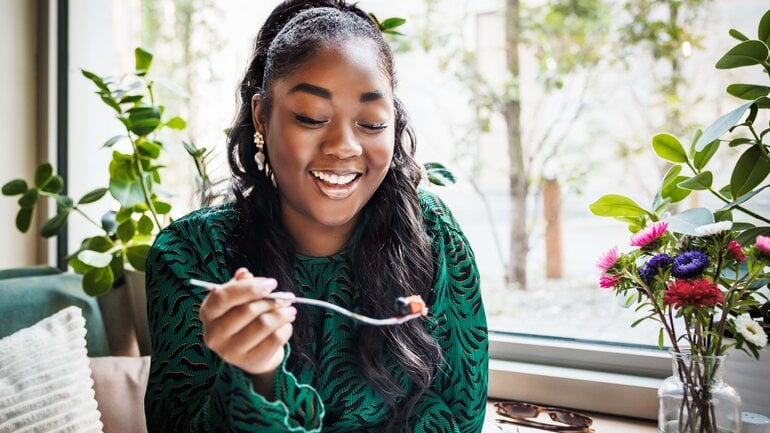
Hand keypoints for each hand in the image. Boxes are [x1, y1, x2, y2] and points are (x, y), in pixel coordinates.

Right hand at [199, 268, 296, 382]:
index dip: (249, 288)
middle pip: (247, 310)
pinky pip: (275, 339)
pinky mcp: (249, 361)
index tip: (272, 284)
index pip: (223, 297)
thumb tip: (244, 274)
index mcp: (208, 313)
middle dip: (272, 301)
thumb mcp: (239, 300)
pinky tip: (286, 325)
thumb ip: (240, 285)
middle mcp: (214, 334)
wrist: (252, 353)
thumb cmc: (244, 319)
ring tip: (290, 310)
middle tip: (287, 297)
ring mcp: (230, 352)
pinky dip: (285, 328)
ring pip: (264, 324)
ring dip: (282, 313)